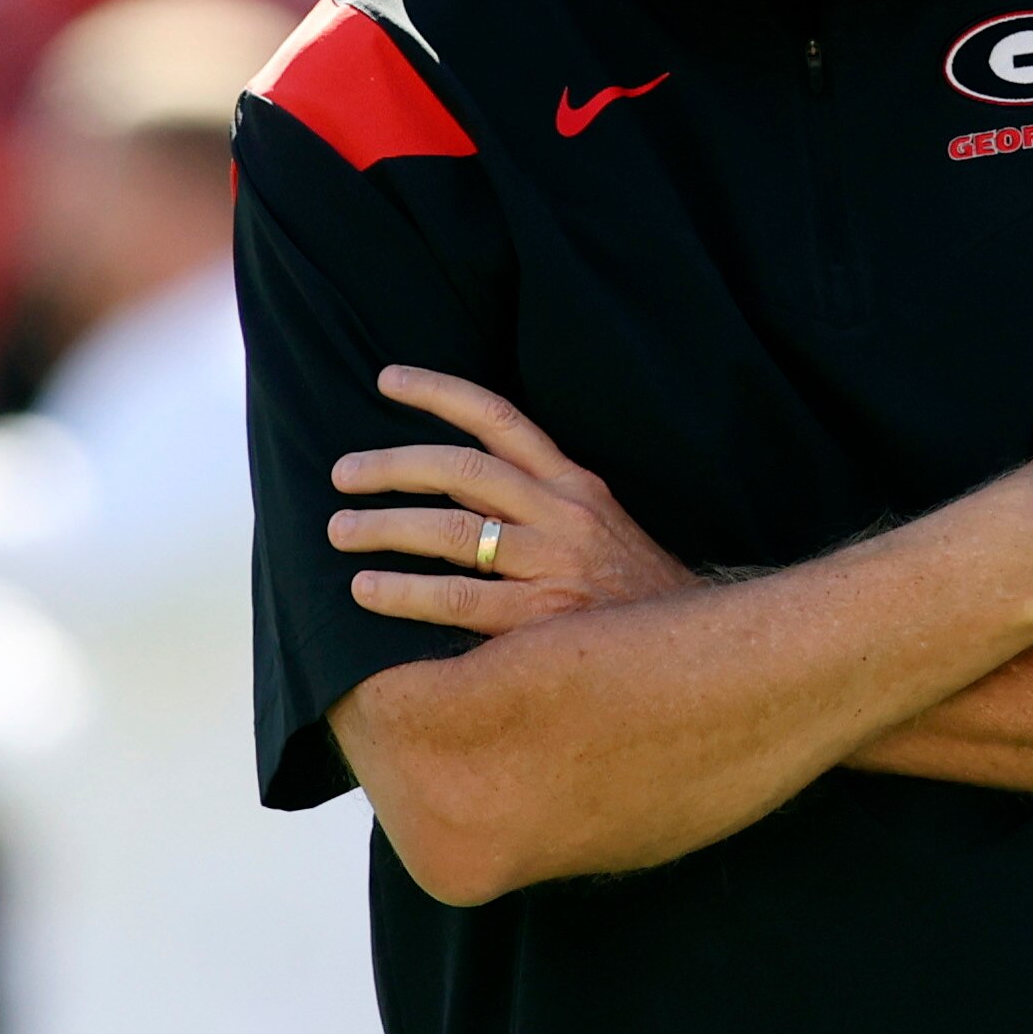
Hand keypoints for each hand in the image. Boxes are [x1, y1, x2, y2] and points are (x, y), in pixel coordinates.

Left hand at [330, 367, 694, 636]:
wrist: (693, 653)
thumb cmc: (634, 597)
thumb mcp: (599, 528)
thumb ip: (538, 505)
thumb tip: (458, 493)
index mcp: (575, 484)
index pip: (500, 418)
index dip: (439, 392)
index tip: (387, 379)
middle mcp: (564, 512)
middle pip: (462, 469)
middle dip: (393, 467)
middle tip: (342, 473)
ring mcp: (554, 564)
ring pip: (452, 532)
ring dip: (385, 527)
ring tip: (339, 531)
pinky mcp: (543, 620)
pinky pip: (458, 598)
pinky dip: (404, 591)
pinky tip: (366, 589)